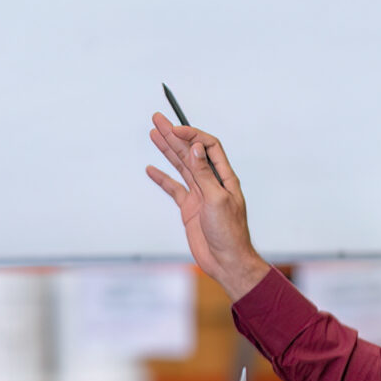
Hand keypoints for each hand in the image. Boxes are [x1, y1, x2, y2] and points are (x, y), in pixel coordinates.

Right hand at [144, 114, 270, 299]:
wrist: (227, 261)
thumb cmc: (229, 233)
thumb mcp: (216, 200)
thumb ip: (203, 174)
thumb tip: (196, 147)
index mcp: (224, 177)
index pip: (208, 147)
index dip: (192, 134)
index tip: (174, 128)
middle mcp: (211, 182)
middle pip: (191, 152)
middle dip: (174, 135)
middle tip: (157, 119)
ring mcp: (199, 195)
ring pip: (180, 166)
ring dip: (167, 150)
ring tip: (153, 133)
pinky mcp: (189, 208)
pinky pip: (173, 188)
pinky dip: (162, 178)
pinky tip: (151, 168)